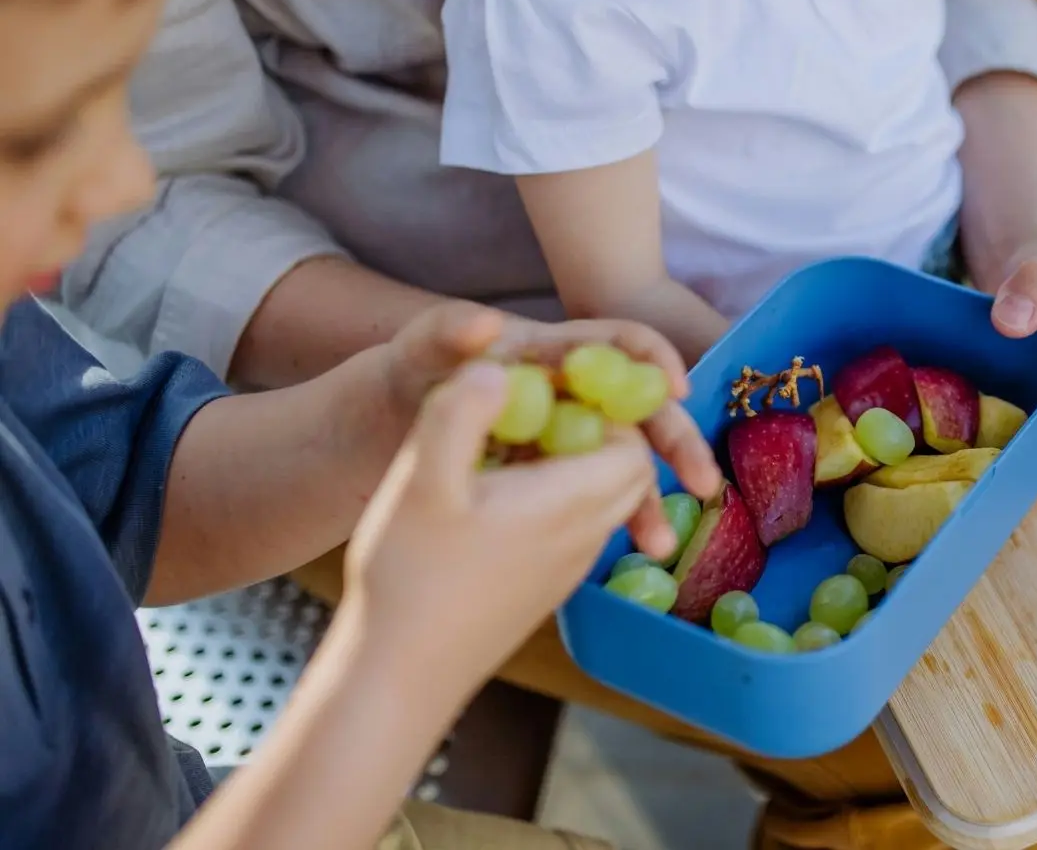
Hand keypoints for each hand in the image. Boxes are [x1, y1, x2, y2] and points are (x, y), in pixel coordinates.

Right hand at [342, 361, 671, 688]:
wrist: (399, 678)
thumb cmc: (409, 578)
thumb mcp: (422, 482)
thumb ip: (461, 414)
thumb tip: (498, 364)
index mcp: (571, 503)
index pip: (632, 443)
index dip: (603, 410)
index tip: (554, 393)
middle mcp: (585, 538)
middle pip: (628, 472)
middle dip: (596, 435)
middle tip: (536, 415)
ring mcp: (567, 569)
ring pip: (602, 502)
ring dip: (572, 469)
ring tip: (506, 453)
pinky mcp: (544, 590)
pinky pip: (573, 530)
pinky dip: (553, 503)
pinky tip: (491, 501)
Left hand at [374, 303, 724, 515]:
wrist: (373, 429)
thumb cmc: (404, 376)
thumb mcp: (420, 348)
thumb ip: (449, 330)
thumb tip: (492, 323)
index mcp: (555, 350)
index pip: (622, 343)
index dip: (655, 360)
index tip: (675, 391)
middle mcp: (573, 389)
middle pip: (640, 408)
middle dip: (675, 444)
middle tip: (703, 483)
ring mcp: (567, 434)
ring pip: (624, 460)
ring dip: (649, 497)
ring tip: (658, 544)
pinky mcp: (554, 474)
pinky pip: (597, 494)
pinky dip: (616, 520)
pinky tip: (626, 552)